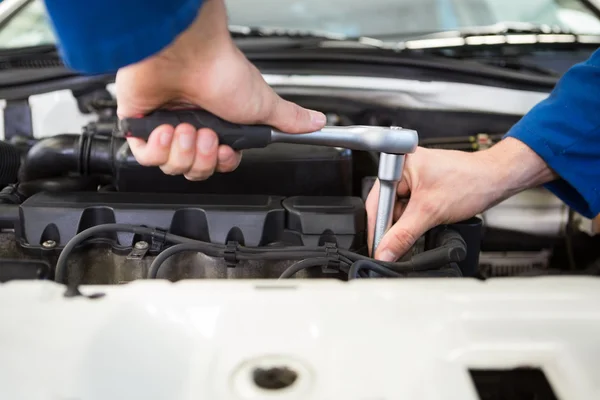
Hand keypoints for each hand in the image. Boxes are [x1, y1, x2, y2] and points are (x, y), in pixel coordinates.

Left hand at [115, 0, 325, 179]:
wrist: (185, 52)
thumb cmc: (220, 71)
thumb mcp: (262, 103)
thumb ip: (288, 118)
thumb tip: (316, 122)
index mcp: (218, 123)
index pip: (218, 162)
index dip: (221, 163)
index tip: (224, 151)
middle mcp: (193, 125)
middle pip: (195, 168)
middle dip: (203, 157)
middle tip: (207, 134)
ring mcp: (166, 124)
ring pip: (172, 165)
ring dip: (182, 149)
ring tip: (187, 126)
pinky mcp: (140, 123)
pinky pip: (146, 155)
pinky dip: (157, 147)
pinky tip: (166, 129)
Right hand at [366, 138, 556, 261]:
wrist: (496, 180)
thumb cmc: (471, 181)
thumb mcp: (430, 212)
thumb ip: (403, 235)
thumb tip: (384, 253)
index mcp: (398, 163)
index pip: (376, 203)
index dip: (379, 229)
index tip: (381, 249)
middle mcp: (402, 168)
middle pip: (385, 208)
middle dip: (395, 227)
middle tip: (403, 242)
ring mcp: (412, 179)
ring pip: (398, 211)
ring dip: (407, 225)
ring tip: (426, 223)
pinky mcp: (421, 188)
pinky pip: (408, 210)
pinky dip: (415, 221)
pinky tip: (427, 222)